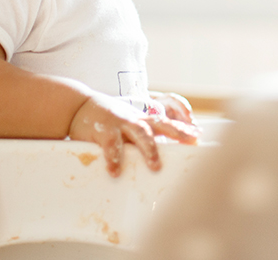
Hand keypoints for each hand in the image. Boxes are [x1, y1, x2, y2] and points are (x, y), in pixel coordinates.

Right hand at [68, 93, 198, 175]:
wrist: (78, 106)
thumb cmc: (107, 120)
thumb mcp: (126, 124)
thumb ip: (140, 136)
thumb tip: (157, 156)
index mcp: (140, 119)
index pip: (166, 122)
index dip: (182, 128)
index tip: (198, 135)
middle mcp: (133, 119)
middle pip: (159, 125)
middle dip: (176, 133)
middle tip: (190, 142)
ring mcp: (119, 123)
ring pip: (139, 133)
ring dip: (149, 149)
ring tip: (156, 166)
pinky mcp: (102, 130)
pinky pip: (110, 145)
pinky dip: (114, 158)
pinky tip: (115, 171)